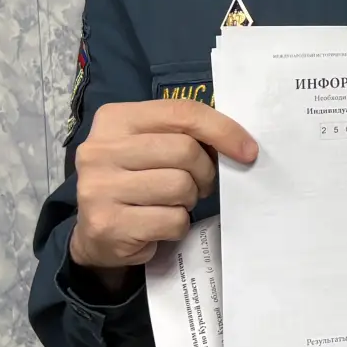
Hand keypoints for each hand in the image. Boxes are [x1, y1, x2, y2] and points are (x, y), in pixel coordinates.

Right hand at [69, 101, 257, 280]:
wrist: (98, 234)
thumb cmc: (138, 181)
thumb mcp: (154, 146)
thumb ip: (186, 134)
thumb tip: (241, 144)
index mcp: (115, 119)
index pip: (182, 112)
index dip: (223, 130)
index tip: (248, 151)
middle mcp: (99, 150)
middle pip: (184, 150)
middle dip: (204, 172)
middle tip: (199, 185)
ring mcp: (99, 188)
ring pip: (180, 186)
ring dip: (189, 200)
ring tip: (173, 204)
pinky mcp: (108, 224)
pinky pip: (172, 220)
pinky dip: (177, 226)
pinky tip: (159, 226)